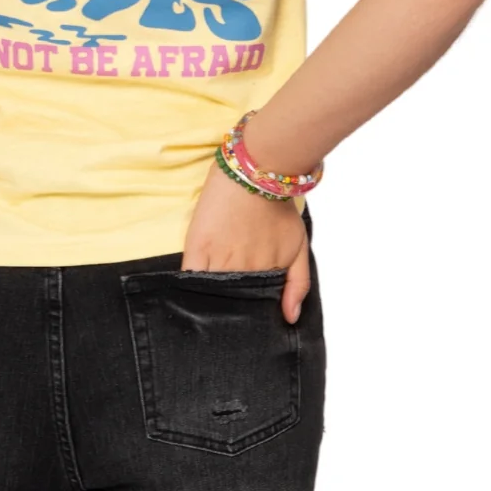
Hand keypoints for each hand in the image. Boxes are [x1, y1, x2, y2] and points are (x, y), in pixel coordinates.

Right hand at [182, 160, 309, 322]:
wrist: (259, 172)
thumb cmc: (279, 208)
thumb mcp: (300, 246)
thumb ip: (298, 284)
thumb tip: (289, 317)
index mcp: (267, 275)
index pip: (253, 307)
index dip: (249, 311)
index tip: (245, 315)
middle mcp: (244, 272)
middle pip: (233, 303)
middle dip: (231, 308)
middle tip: (227, 308)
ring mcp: (220, 260)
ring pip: (211, 294)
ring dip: (211, 298)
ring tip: (210, 298)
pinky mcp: (198, 246)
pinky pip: (191, 278)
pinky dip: (191, 286)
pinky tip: (191, 289)